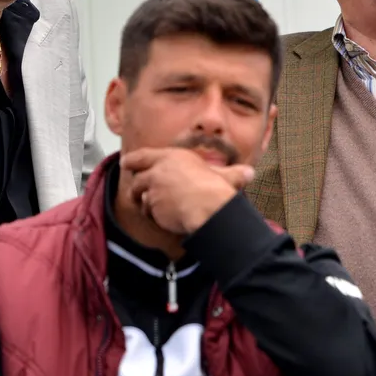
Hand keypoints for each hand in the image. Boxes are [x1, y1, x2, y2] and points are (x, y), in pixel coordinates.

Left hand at [121, 147, 254, 234]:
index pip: (143, 155)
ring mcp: (153, 186)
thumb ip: (232, 174)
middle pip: (136, 178)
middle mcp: (159, 168)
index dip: (133, 161)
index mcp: (173, 156)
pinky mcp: (152, 204)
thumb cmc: (217, 190)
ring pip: (139, 196)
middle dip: (137, 188)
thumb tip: (249, 173)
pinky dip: (151, 217)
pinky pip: (146, 212)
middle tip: (138, 194)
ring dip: (145, 204)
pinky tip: (163, 219)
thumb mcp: (225, 176)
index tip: (126, 163)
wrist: (208, 207)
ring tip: (156, 211)